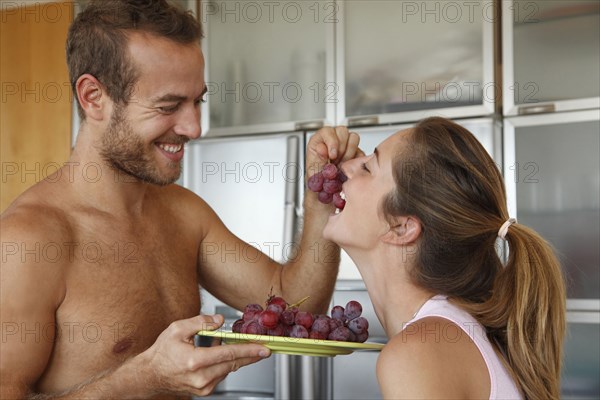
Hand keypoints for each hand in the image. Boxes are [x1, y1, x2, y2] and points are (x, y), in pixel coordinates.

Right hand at [140, 314, 269, 396]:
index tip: (265, 348)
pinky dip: (224, 364)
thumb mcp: (178, 329)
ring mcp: (203, 387)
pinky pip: (221, 374)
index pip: (229, 354)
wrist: (150, 376)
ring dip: (234, 357)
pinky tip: (216, 353)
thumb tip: (220, 320)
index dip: (250, 350)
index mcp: (195, 361)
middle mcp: (201, 377)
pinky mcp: (204, 391)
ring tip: (227, 344)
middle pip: (234, 364)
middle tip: (264, 347)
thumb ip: (201, 322)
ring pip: (229, 369)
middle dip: (250, 355)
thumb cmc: (162, 352)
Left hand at [306, 126, 361, 175]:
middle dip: (341, 149)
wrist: (325, 186)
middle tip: (337, 161)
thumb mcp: (313, 168)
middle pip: (343, 131)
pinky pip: (361, 150)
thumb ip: (317, 158)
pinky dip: (356, 159)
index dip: (332, 143)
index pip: (328, 131)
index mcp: (320, 139)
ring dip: (349, 153)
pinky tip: (348, 166)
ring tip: (341, 164)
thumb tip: (322, 148)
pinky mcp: (356, 151)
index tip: (332, 156)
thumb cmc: (318, 175)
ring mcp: (345, 143)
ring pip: (354, 138)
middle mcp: (333, 138)